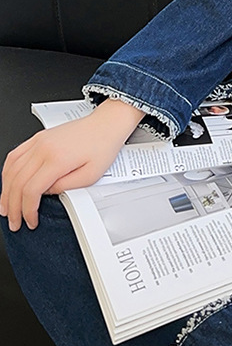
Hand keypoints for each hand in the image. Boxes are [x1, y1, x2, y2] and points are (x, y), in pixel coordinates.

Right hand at [0, 99, 144, 231]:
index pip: (32, 190)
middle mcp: (44, 148)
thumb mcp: (91, 175)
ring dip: (6, 192)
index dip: (28, 210)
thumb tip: (46, 194)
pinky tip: (8, 183)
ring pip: (11, 170)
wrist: (106, 124)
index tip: (31, 220)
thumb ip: (65, 188)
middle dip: (13, 207)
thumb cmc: (103, 145)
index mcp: (58, 159)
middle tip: (15, 221)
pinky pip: (14, 155)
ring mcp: (39, 141)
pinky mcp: (38, 138)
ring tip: (6, 207)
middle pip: (18, 182)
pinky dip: (7, 172)